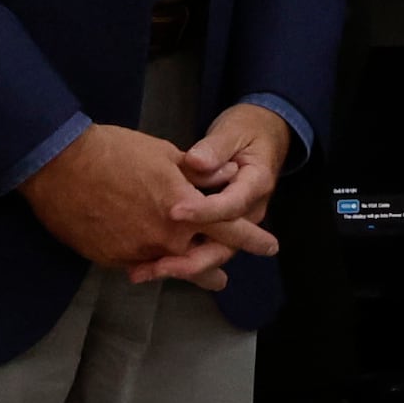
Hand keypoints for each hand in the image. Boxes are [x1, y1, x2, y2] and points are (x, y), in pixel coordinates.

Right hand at [26, 122, 276, 289]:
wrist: (58, 166)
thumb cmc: (114, 151)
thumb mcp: (164, 154)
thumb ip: (199, 174)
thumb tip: (228, 175)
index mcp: (186, 209)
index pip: (231, 230)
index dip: (253, 239)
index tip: (270, 246)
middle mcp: (167, 239)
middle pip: (203, 261)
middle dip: (215, 268)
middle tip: (223, 277)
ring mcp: (139, 253)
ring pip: (170, 267)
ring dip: (182, 269)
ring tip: (197, 278)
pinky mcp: (112, 260)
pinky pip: (140, 265)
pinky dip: (148, 262)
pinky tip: (150, 262)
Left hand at [156, 103, 297, 286]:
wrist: (262, 135)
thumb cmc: (246, 131)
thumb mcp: (233, 131)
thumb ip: (215, 148)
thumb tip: (197, 162)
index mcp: (255, 186)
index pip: (230, 207)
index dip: (203, 212)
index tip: (174, 213)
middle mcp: (248, 212)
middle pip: (224, 246)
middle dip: (190, 262)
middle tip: (159, 267)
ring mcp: (233, 223)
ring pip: (210, 254)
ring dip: (177, 266)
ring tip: (141, 271)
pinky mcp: (218, 225)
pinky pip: (199, 246)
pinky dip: (173, 258)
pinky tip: (142, 264)